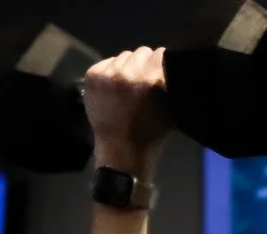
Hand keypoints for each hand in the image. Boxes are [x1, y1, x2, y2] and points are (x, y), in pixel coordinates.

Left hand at [84, 47, 171, 174]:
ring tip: (128, 86)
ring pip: (124, 56)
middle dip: (145, 65)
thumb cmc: (151, 133)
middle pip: (142, 52)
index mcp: (151, 80)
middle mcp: (129, 72)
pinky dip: (112, 72)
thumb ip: (173, 84)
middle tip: (143, 83)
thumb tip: (171, 64)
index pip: (161, 54)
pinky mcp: (93, 75)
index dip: (162, 64)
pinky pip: (107, 62)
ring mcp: (108, 73)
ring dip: (128, 68)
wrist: (121, 149)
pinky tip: (114, 89)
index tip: (161, 74)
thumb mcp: (172, 109)